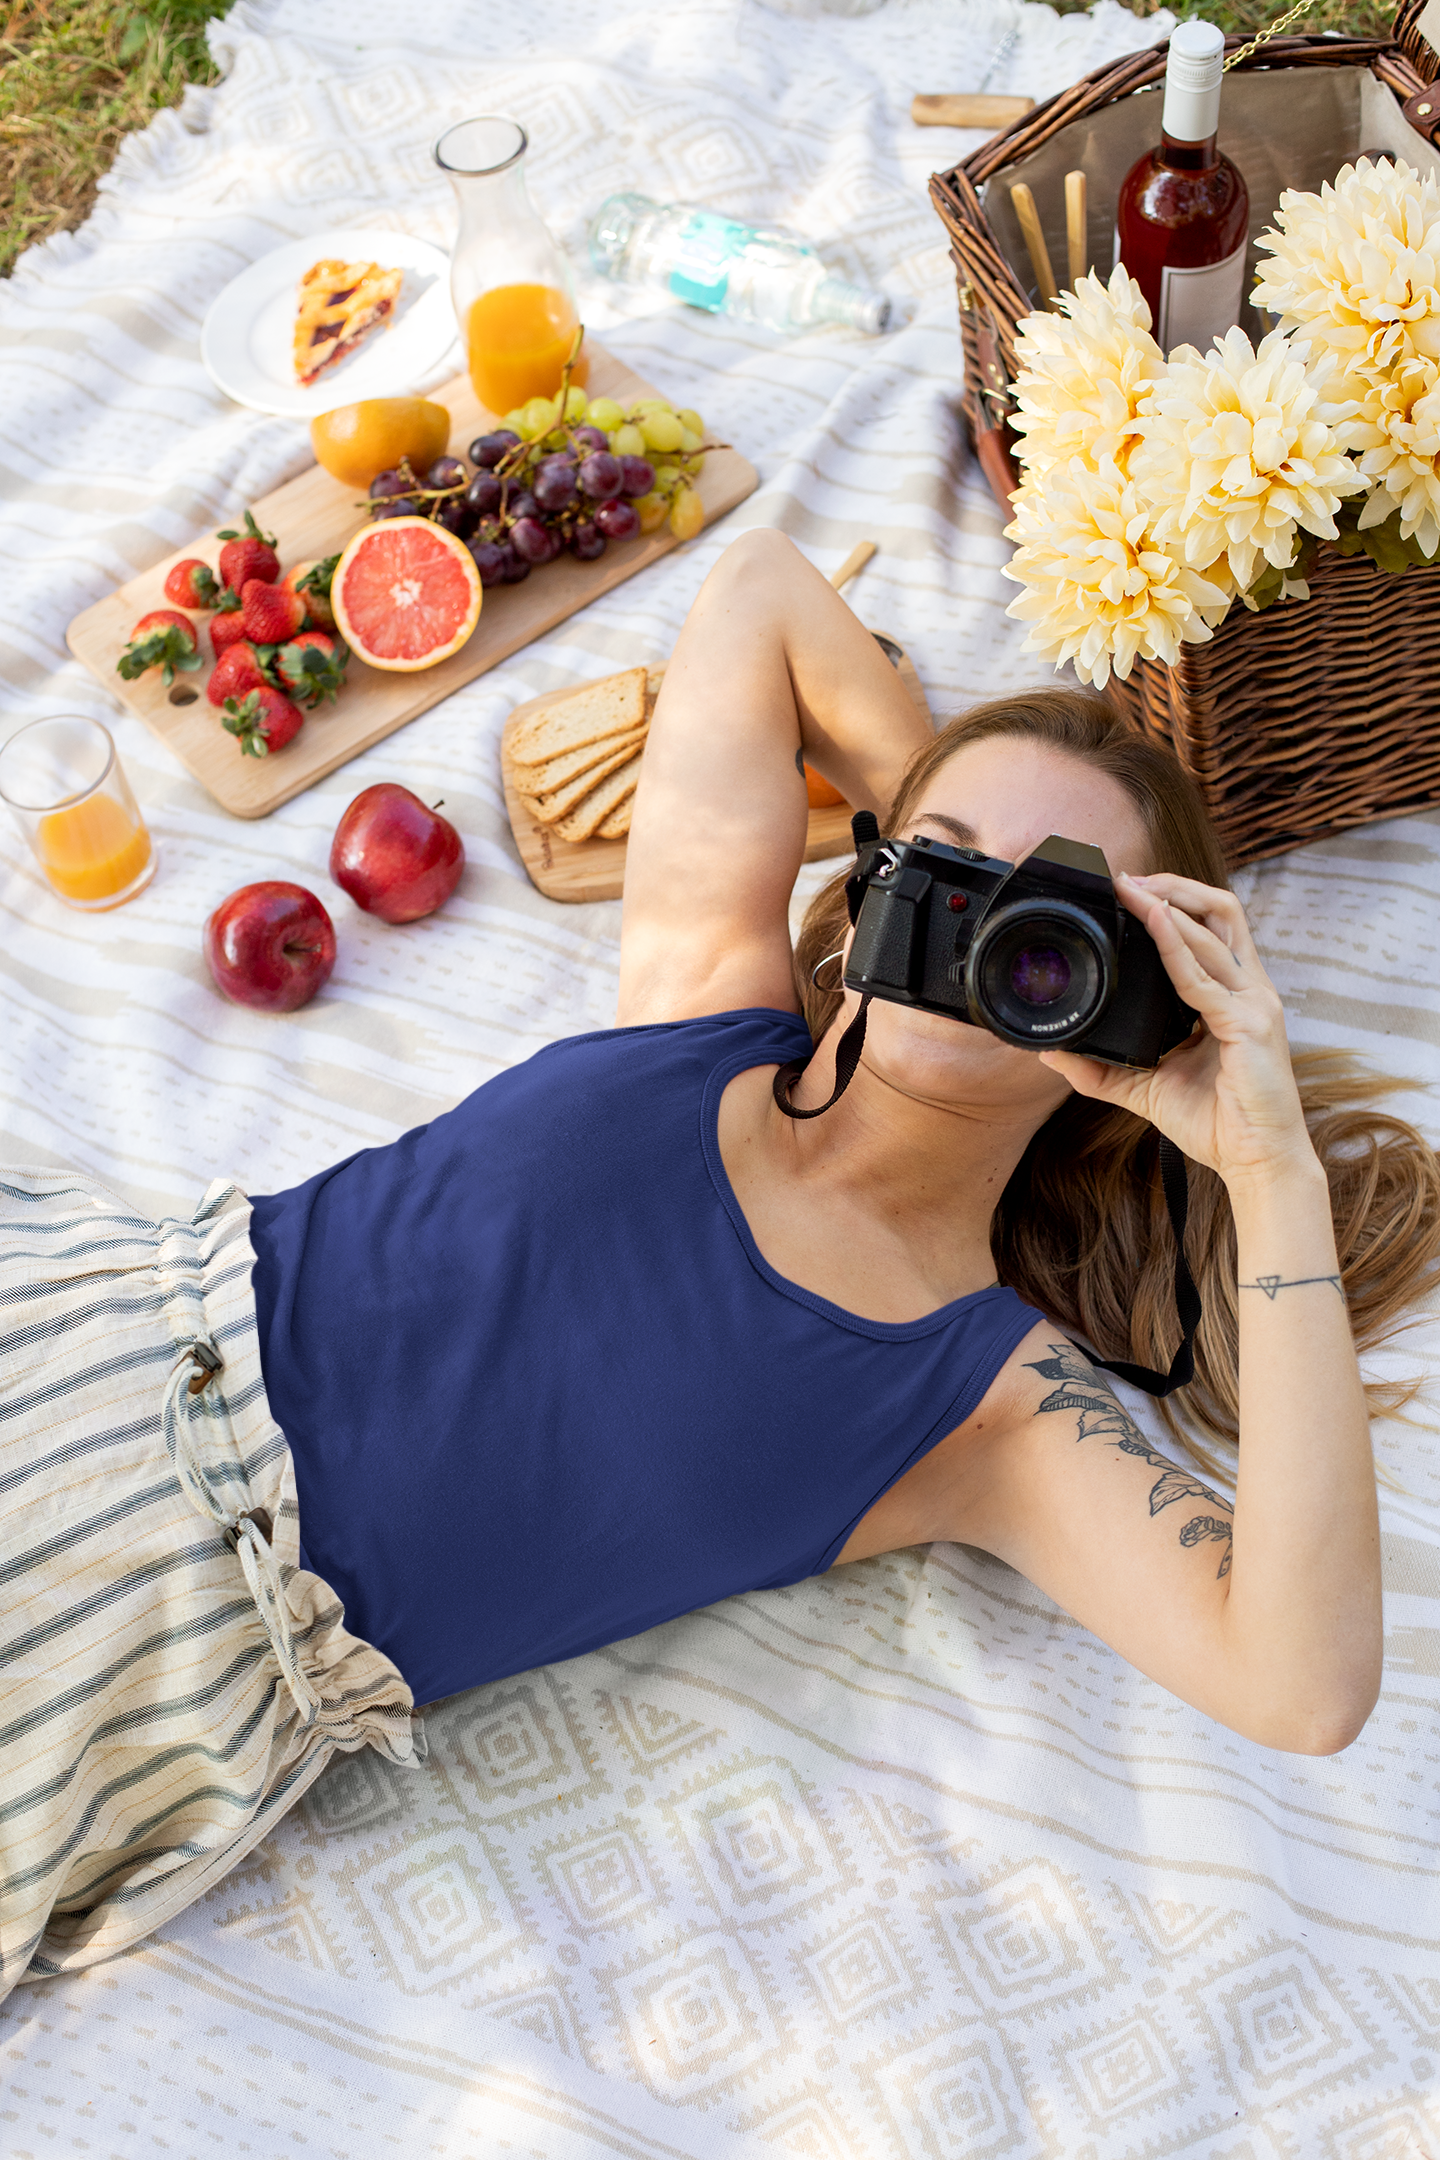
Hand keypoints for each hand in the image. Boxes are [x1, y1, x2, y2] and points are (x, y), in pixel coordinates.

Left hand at [1038, 872, 1317, 1191]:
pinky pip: (1205, 977)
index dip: (1173, 903)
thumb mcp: (1145, 1087)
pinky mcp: (1251, 1024)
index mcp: (1231, 998)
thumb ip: (1101, 1069)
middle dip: (1174, 886)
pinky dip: (1175, 946)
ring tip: (1133, 889)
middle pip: (1221, 911)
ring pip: (1216, 929)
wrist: (1256, 1162)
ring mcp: (1254, 1003)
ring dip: (1170, 903)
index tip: (1127, 890)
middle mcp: (1247, 990)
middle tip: (1126, 879)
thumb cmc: (1216, 1123)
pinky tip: (1151, 925)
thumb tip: (1051, 1053)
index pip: (1209, 931)